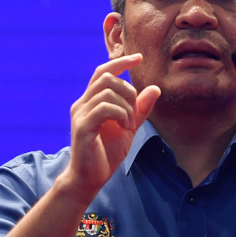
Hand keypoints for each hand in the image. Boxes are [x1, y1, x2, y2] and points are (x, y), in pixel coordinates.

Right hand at [61, 54, 159, 200]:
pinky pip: (105, 108)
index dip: (121, 62)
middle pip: (107, 77)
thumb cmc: (106, 154)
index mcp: (91, 101)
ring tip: (130, 125)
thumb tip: (154, 88)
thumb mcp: (129, 128)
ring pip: (107, 91)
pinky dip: (121, 114)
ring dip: (126, 106)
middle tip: (135, 113)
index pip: (103, 72)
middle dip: (128, 91)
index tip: (139, 58)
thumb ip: (140, 109)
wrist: (89, 179)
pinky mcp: (82, 127)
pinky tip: (125, 127)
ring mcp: (80, 114)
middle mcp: (82, 104)